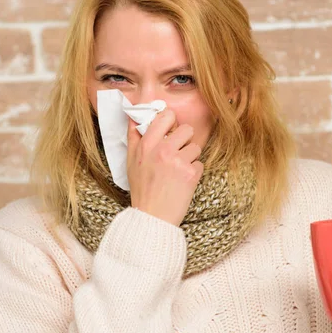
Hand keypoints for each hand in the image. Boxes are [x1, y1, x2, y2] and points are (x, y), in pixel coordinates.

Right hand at [127, 109, 203, 225]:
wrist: (152, 217)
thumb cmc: (142, 189)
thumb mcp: (131, 161)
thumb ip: (134, 137)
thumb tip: (135, 116)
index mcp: (146, 144)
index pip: (166, 116)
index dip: (172, 122)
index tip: (170, 131)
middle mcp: (162, 149)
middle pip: (187, 129)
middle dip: (185, 141)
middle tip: (177, 154)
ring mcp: (178, 161)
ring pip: (195, 147)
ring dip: (190, 158)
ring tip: (178, 172)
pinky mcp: (191, 174)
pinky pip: (200, 163)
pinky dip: (194, 172)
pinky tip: (183, 182)